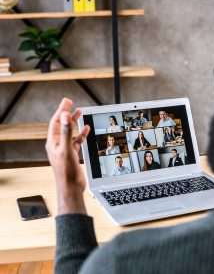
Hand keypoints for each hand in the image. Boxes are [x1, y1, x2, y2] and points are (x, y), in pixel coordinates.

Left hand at [45, 98, 89, 214]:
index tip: (67, 101)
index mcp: (53, 142)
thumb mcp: (66, 149)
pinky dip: (81, 134)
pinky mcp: (72, 154)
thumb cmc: (66, 172)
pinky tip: (86, 130)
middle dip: (67, 113)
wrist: (71, 187)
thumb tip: (64, 116)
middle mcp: (57, 144)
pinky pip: (76, 141)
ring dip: (74, 122)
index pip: (56, 122)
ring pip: (70, 132)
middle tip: (71, 103)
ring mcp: (65, 149)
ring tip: (80, 113)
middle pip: (62, 124)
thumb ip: (66, 132)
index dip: (62, 110)